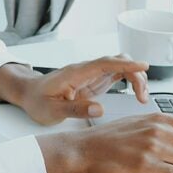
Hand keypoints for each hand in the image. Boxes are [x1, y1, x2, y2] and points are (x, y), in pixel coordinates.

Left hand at [0, 55, 149, 125]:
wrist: (29, 94)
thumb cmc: (37, 100)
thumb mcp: (52, 110)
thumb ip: (75, 110)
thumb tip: (99, 110)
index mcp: (76, 73)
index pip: (104, 63)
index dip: (125, 64)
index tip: (143, 66)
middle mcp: (86, 71)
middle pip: (117, 62)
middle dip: (135, 74)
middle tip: (142, 97)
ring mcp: (91, 75)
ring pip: (119, 67)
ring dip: (134, 77)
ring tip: (142, 98)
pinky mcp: (94, 81)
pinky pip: (116, 75)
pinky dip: (130, 81)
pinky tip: (136, 93)